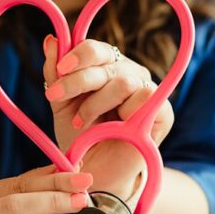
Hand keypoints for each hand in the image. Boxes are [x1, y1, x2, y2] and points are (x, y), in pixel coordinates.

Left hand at [41, 36, 174, 198]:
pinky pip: (145, 97)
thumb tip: (51, 40)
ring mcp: (147, 90)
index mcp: (106, 68)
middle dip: (77, 80)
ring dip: (96, 103)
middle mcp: (128, 73)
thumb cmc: (80, 139)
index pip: (96, 49)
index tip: (59, 70)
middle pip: (106, 61)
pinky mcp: (163, 112)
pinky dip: (122, 113)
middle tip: (55, 97)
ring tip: (81, 122)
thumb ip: (55, 74)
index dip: (78, 55)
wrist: (94, 174)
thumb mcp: (61, 105)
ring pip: (123, 80)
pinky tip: (111, 128)